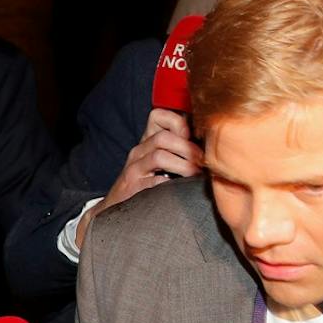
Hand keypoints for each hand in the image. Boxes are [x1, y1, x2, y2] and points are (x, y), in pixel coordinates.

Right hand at [75, 109, 202, 250]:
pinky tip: (178, 189)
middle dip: (187, 148)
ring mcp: (133, 169)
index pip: (158, 115)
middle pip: (163, 137)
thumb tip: (208, 145)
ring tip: (194, 175)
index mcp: (146, 141)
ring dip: (182, 165)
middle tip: (201, 162)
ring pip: (159, 156)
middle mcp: (138, 151)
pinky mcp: (132, 187)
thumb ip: (178, 149)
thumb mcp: (158, 162)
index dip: (178, 121)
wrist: (114, 208)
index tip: (193, 137)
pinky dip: (168, 184)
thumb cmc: (145, 185)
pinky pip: (153, 182)